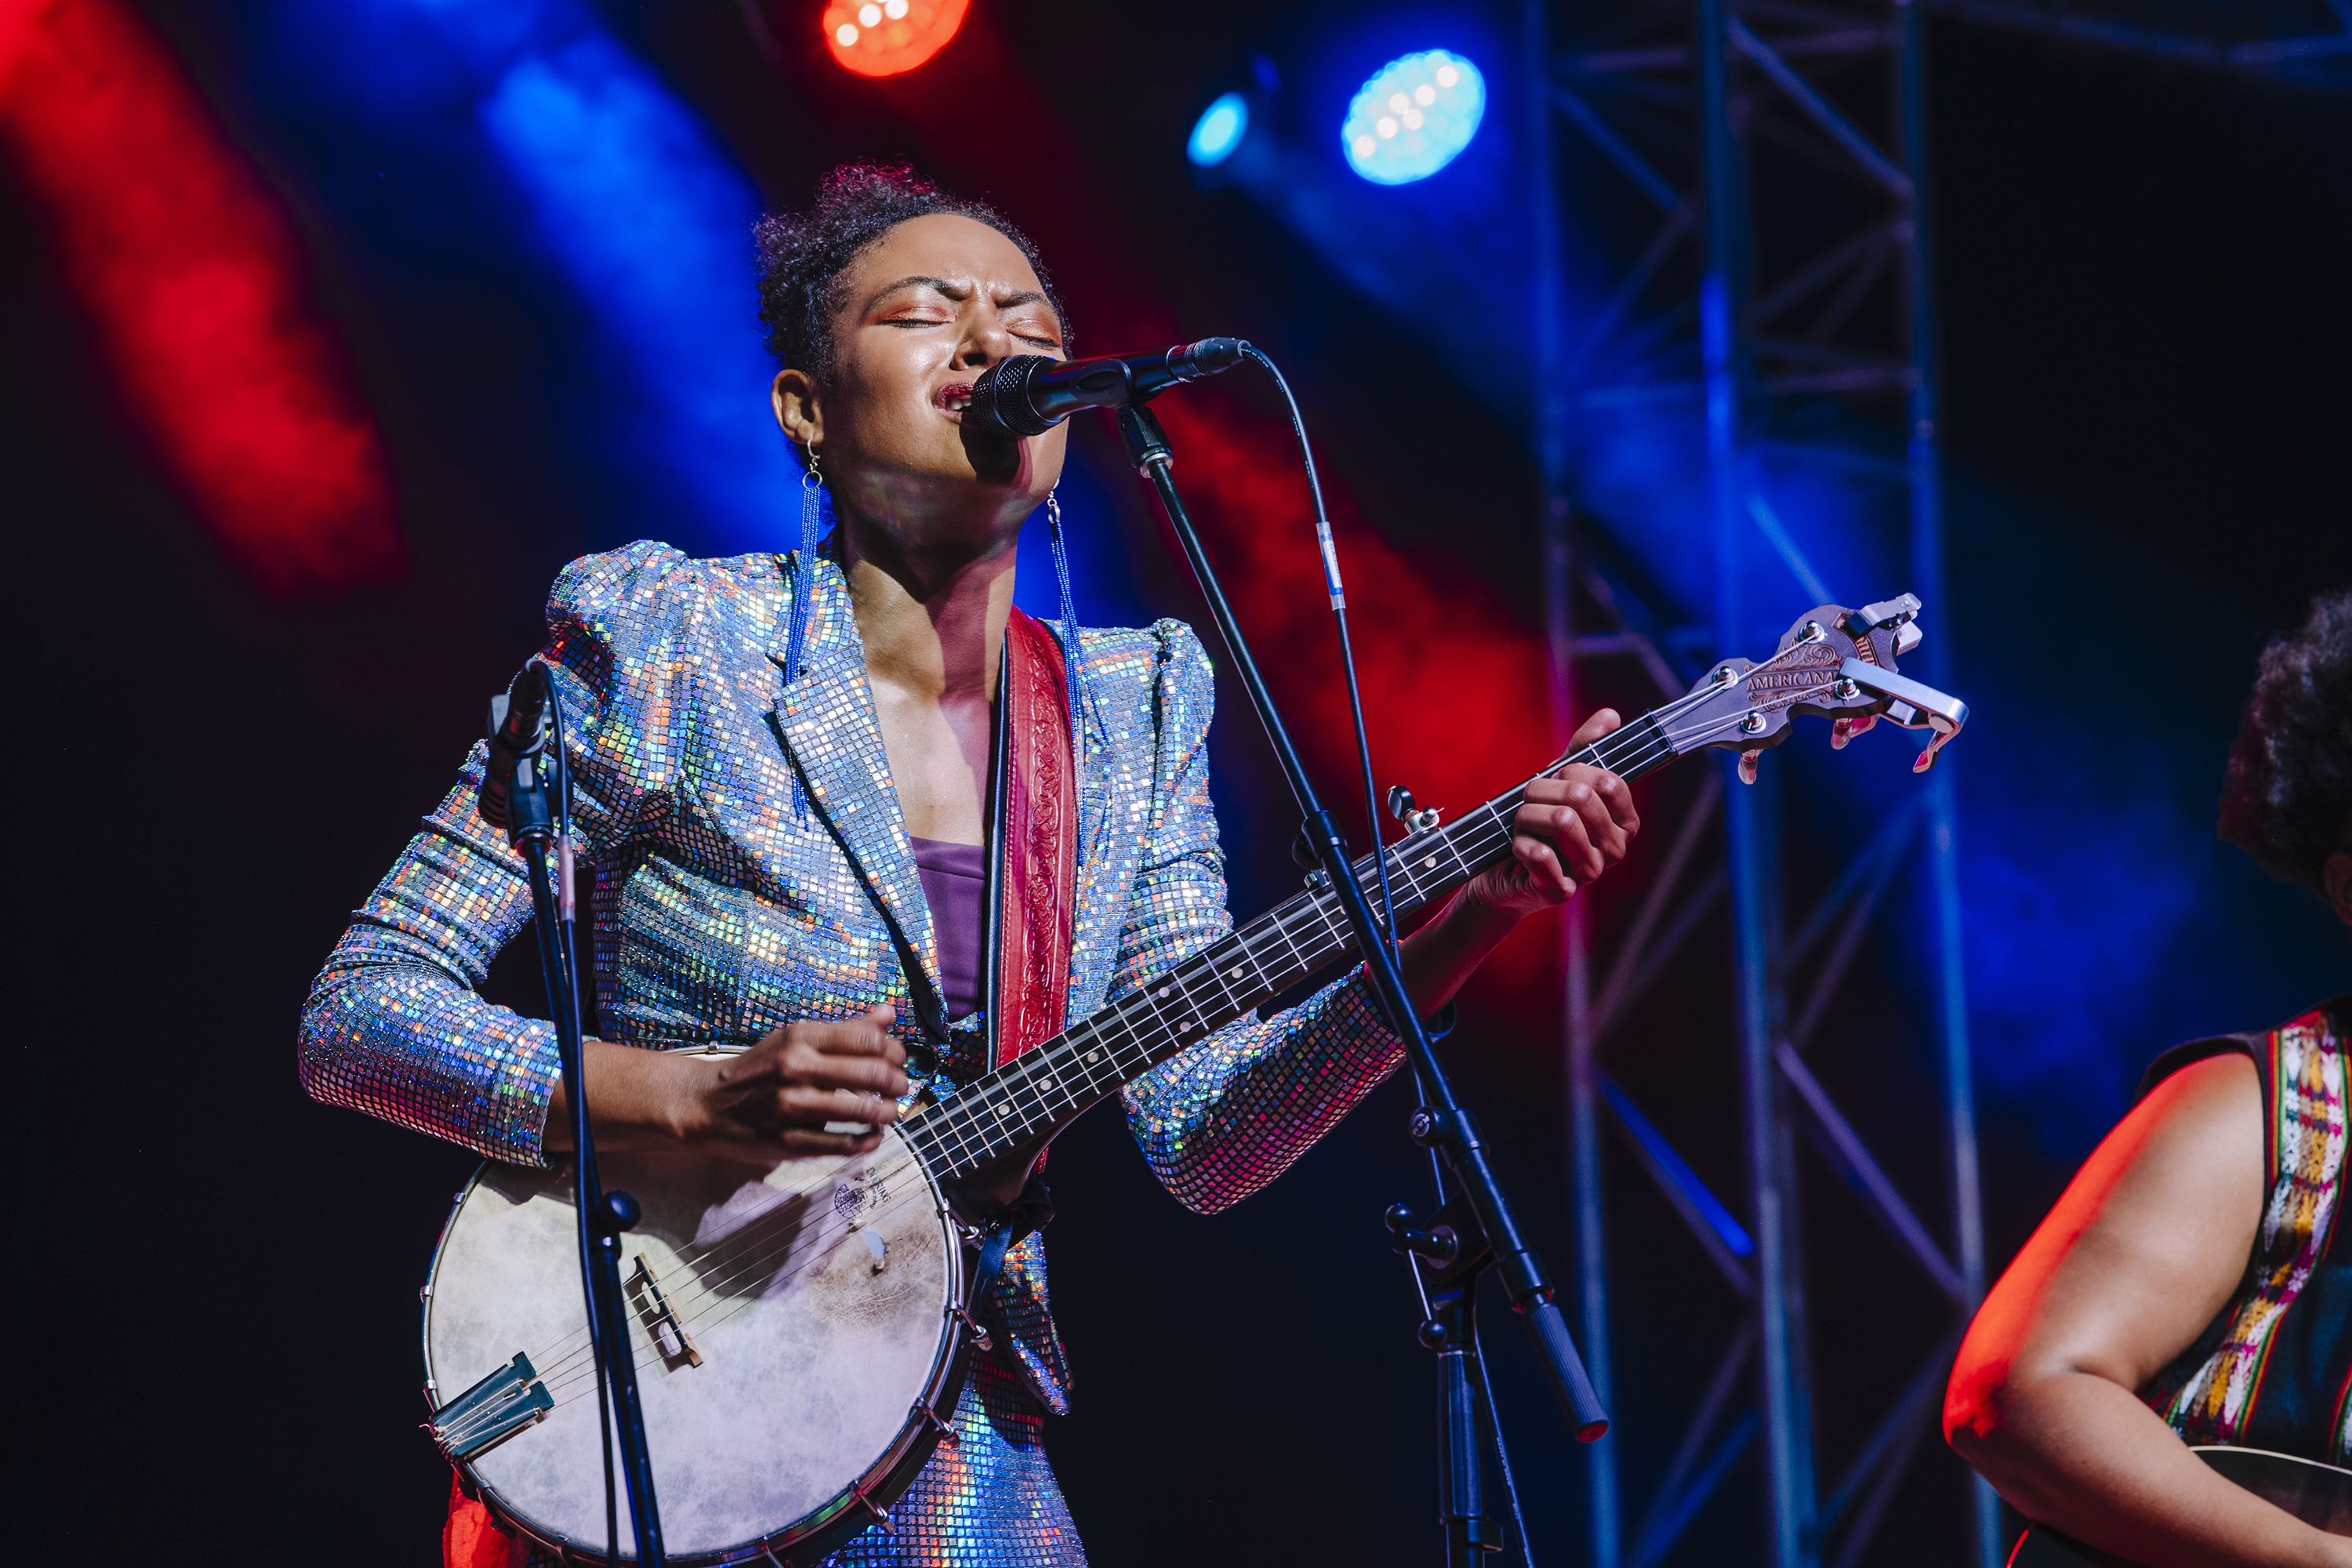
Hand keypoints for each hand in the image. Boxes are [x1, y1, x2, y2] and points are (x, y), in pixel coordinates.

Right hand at [690, 1005, 909, 1159]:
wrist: (706, 1104)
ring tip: (891, 1113)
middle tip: (901, 1089)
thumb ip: (845, 1030)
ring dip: (889, 1113)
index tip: (898, 1060)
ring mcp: (792, 1106)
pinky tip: (873, 1137)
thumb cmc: (759, 1069)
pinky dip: (867, 1141)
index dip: (895, 1051)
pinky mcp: (788, 1141)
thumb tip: (888, 1014)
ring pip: (863, 1110)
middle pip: (873, 1073)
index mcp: (801, 1037)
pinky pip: (842, 1145)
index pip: (869, 1038)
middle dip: (899, 1083)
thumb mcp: (796, 1039)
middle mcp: (797, 1067)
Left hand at [1460, 708, 1640, 921]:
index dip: (1573, 770)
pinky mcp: (1562, 891)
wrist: (1501, 871)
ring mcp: (1590, 873)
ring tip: (1522, 825)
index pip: (1610, 781)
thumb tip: (1610, 716)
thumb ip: (1585, 749)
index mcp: (1624, 823)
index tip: (1557, 778)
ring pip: (1561, 820)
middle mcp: (1614, 850)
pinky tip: (1518, 849)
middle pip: (1581, 796)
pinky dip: (1518, 843)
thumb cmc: (1538, 824)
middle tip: (1528, 801)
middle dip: (1542, 790)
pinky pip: (1540, 853)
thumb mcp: (1560, 781)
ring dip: (1527, 815)